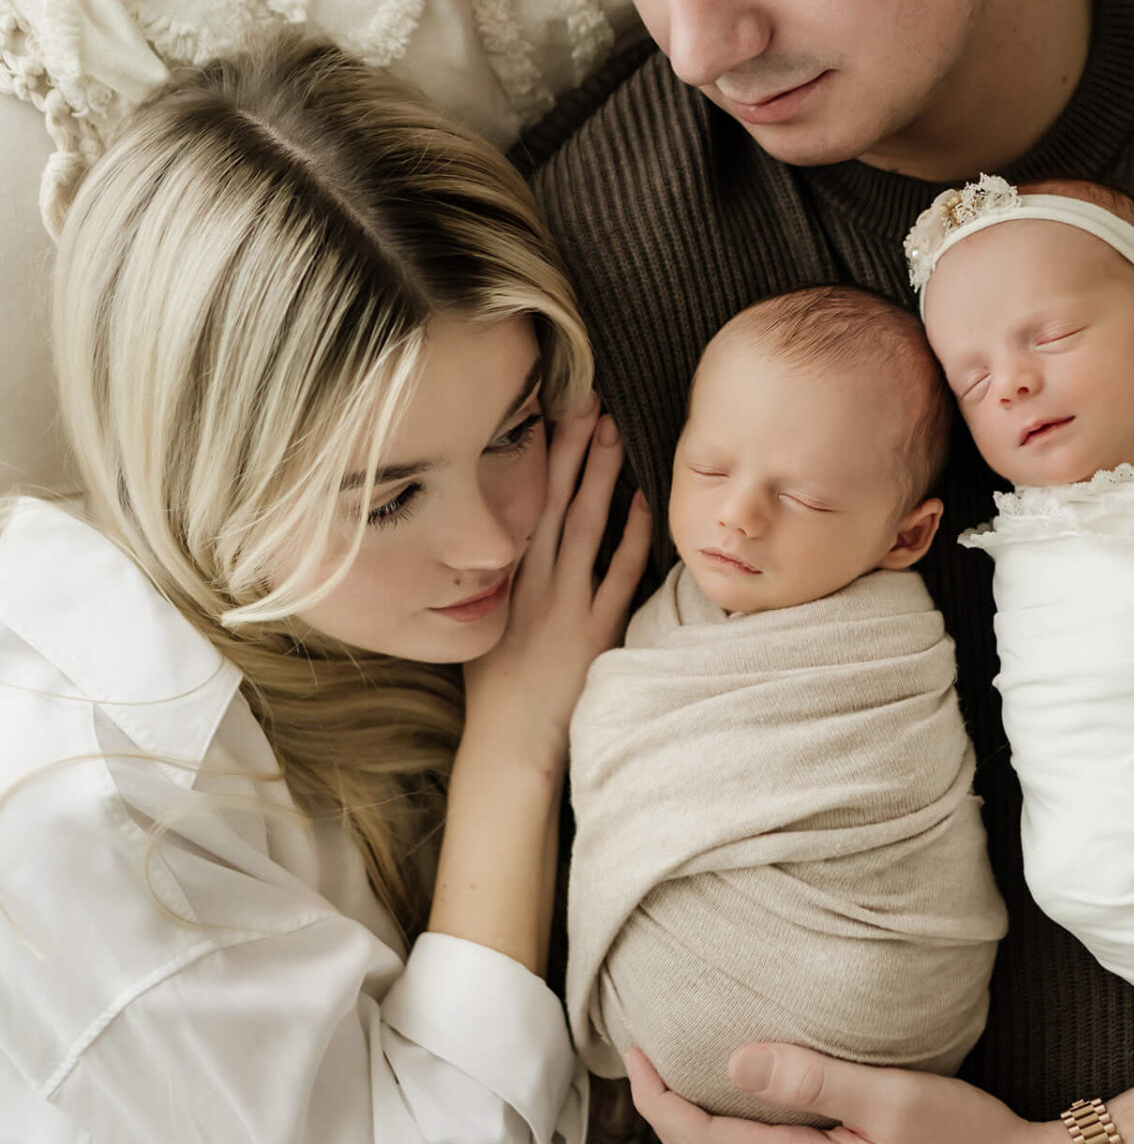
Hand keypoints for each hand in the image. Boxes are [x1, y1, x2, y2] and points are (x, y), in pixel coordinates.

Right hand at [462, 402, 649, 776]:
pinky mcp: (594, 633)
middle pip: (549, 501)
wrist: (507, 744)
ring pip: (582, 527)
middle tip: (584, 399)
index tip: (546, 414)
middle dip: (567, 448)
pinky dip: (631, 538)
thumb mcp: (479, 625)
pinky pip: (617, 576)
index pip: (517, 504)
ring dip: (598, 477)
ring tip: (613, 432)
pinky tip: (645, 503)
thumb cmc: (496, 691)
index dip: (533, 458)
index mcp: (500, 578)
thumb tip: (504, 545)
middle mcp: (529, 583)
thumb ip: (497, 583)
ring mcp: (562, 607)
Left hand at [624, 1044, 1093, 1143]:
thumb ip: (814, 1079)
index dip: (657, 1100)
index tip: (636, 1052)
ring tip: (678, 1083)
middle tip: (643, 1063)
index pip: (702, 1143)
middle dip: (661, 1120)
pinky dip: (729, 1143)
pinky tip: (743, 1109)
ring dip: (692, 1135)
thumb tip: (735, 1062)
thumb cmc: (970, 1143)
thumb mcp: (895, 1099)